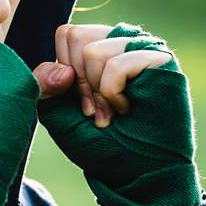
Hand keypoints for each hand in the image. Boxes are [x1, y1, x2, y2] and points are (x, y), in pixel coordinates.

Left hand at [32, 22, 201, 205]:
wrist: (133, 171)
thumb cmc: (97, 141)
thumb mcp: (56, 111)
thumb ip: (44, 84)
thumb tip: (62, 69)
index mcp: (98, 46)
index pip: (66, 34)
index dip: (64, 72)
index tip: (78, 104)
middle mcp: (121, 40)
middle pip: (76, 36)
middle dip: (78, 82)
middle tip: (94, 111)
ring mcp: (142, 47)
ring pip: (94, 51)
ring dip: (97, 93)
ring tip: (112, 113)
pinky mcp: (161, 60)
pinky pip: (117, 64)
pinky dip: (113, 94)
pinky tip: (127, 109)